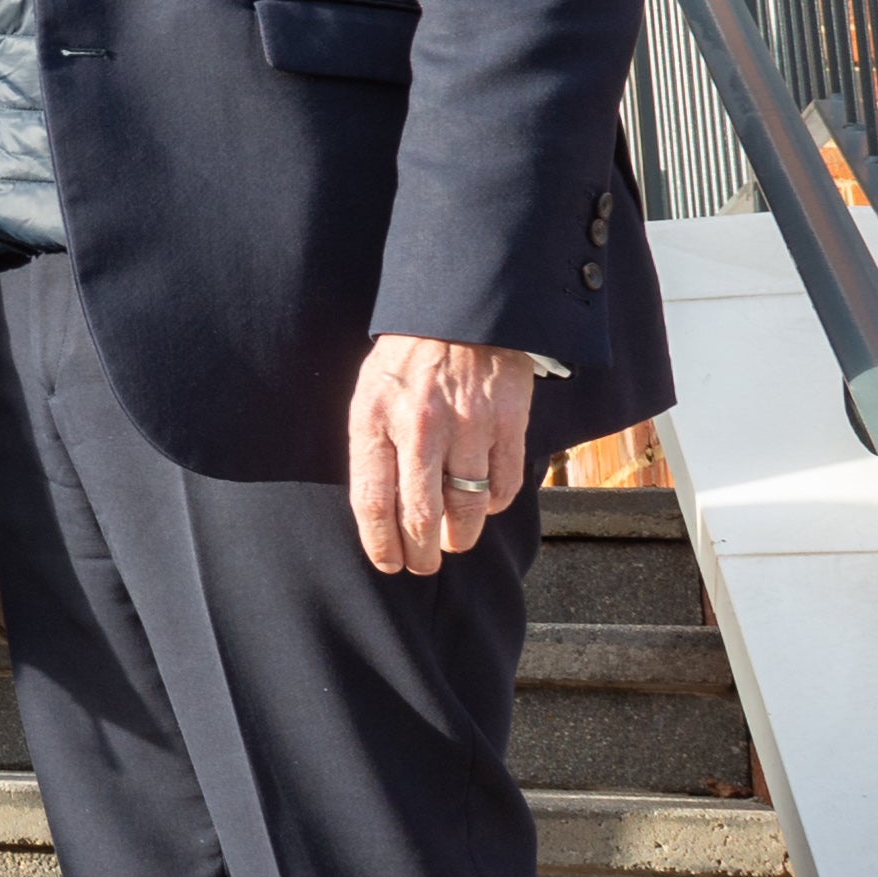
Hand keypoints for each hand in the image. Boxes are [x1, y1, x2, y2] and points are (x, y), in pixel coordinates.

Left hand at [344, 334, 533, 578]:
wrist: (461, 311)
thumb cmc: (408, 360)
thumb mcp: (370, 395)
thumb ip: (372, 449)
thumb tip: (379, 512)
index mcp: (376, 420)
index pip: (373, 502)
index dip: (380, 544)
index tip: (388, 562)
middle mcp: (421, 429)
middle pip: (421, 516)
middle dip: (421, 554)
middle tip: (422, 566)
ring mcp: (468, 427)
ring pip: (467, 508)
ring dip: (461, 537)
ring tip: (455, 542)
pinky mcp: (508, 424)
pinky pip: (504, 485)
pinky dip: (495, 504)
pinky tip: (485, 504)